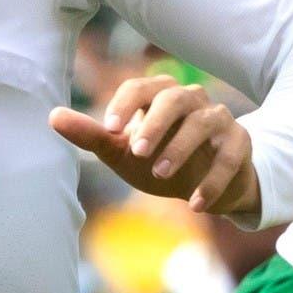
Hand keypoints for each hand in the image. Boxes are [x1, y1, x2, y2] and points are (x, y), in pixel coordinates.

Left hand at [50, 76, 259, 217]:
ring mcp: (219, 118)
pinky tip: (195, 205)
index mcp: (158, 94)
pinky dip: (213, 180)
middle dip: (154, 124)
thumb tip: (52, 116)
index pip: (138, 88)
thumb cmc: (157, 161)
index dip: (124, 105)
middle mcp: (191, 99)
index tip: (109, 130)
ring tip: (161, 175)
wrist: (204, 187)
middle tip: (136, 152)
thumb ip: (92, 135)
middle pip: (173, 98)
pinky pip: (230, 156)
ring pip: (204, 122)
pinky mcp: (240, 143)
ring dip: (182, 148)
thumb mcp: (122, 152)